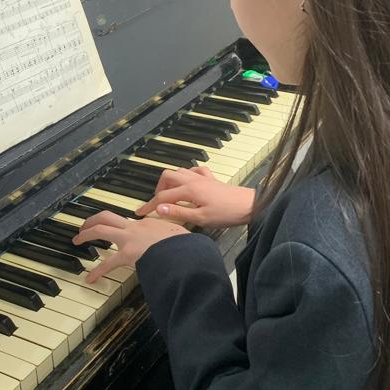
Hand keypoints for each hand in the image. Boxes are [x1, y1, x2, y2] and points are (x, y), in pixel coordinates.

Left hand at [72, 210, 189, 282]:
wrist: (184, 249)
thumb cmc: (186, 245)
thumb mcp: (181, 236)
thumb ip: (176, 239)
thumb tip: (184, 244)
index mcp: (149, 224)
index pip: (129, 222)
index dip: (120, 226)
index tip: (116, 230)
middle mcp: (136, 227)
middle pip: (108, 216)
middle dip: (93, 220)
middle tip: (85, 226)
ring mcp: (130, 238)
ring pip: (101, 229)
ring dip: (86, 234)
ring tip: (78, 240)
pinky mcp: (128, 253)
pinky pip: (108, 263)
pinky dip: (97, 271)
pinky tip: (90, 279)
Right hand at [134, 167, 254, 228]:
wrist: (249, 206)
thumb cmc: (226, 214)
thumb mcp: (200, 218)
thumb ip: (178, 212)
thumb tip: (158, 209)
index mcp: (189, 190)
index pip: (162, 197)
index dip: (149, 206)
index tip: (140, 214)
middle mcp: (193, 180)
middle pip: (167, 177)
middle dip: (158, 190)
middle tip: (157, 205)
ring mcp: (202, 177)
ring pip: (179, 171)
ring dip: (171, 182)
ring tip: (170, 196)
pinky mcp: (211, 179)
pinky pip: (194, 170)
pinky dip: (186, 175)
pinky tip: (188, 184)